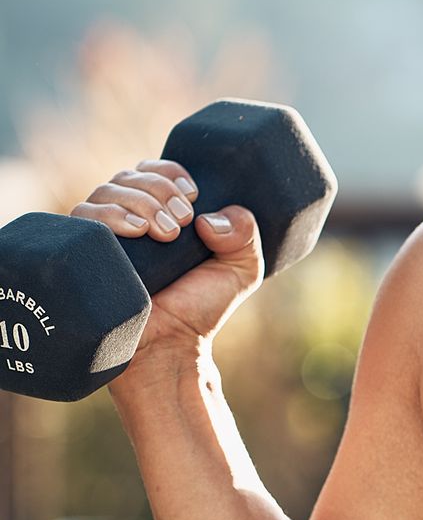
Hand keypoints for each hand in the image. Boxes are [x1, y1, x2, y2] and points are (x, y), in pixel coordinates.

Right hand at [69, 158, 264, 370]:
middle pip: (129, 176)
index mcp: (158, 213)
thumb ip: (244, 234)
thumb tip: (212, 217)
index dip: (169, 172)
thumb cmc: (199, 309)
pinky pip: (80, 218)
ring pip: (105, 191)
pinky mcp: (82, 254)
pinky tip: (135, 232)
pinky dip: (108, 216)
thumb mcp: (240, 270)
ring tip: (166, 233)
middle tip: (183, 221)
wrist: (169, 348)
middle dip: (159, 189)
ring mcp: (102, 236)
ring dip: (138, 201)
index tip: (193, 194)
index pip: (153, 171)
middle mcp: (126, 218)